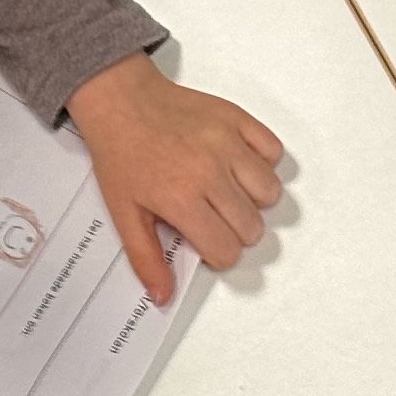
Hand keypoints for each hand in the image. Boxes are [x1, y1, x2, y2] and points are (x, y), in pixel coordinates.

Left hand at [66, 52, 285, 304]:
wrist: (121, 100)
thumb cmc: (122, 152)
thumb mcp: (124, 213)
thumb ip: (146, 258)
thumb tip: (162, 294)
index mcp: (181, 198)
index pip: (227, 251)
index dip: (216, 252)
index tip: (203, 238)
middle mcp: (209, 171)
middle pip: (252, 228)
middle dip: (235, 231)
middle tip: (211, 214)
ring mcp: (226, 143)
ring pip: (271, 193)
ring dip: (254, 199)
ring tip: (227, 190)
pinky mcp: (237, 120)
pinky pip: (274, 151)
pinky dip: (263, 162)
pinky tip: (238, 164)